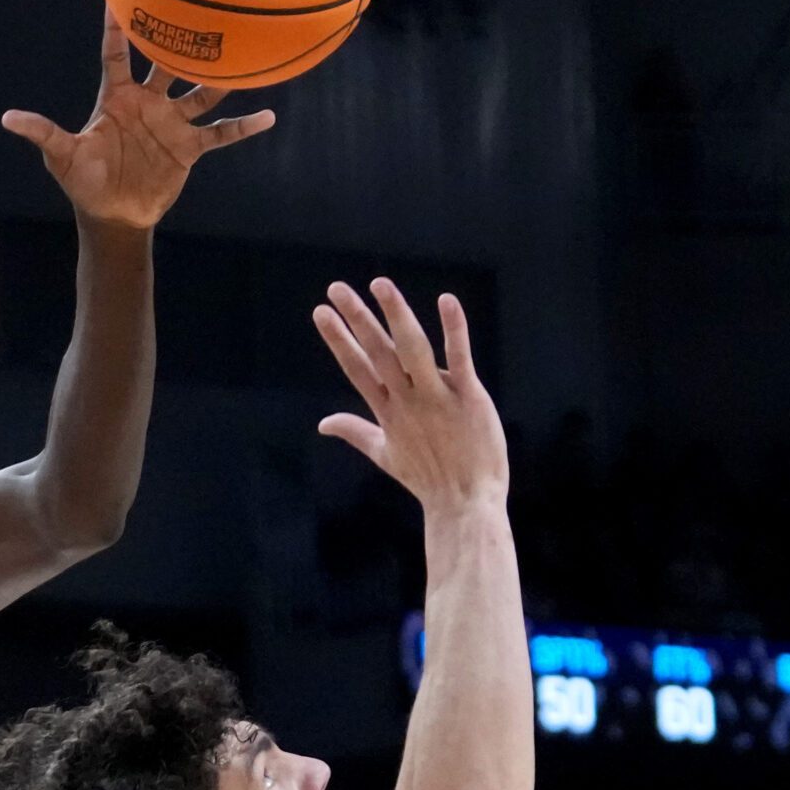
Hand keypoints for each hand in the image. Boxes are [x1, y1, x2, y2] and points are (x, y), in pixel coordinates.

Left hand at [2, 11, 274, 229]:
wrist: (114, 214)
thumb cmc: (84, 182)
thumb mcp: (62, 157)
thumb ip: (43, 133)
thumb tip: (8, 118)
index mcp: (116, 97)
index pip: (116, 54)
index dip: (116, 27)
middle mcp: (148, 102)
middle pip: (166, 63)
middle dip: (180, 38)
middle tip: (197, 5)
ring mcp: (171, 122)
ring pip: (201, 91)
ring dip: (219, 75)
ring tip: (243, 52)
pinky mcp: (190, 147)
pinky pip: (221, 133)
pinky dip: (244, 127)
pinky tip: (269, 116)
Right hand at [312, 280, 509, 510]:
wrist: (465, 504)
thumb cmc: (427, 479)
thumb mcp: (384, 454)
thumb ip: (355, 431)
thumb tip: (322, 424)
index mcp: (387, 411)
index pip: (356, 368)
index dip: (338, 339)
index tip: (321, 312)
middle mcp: (407, 400)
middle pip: (377, 353)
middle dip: (356, 319)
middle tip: (336, 288)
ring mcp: (437, 397)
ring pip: (412, 349)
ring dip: (395, 315)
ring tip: (379, 284)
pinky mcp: (468, 397)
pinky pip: (459, 357)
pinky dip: (453, 329)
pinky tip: (447, 300)